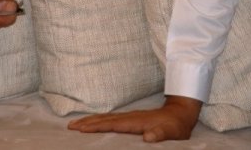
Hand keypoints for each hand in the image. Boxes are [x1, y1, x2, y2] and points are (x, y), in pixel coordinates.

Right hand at [67, 95, 201, 141]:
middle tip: (70, 126)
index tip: (82, 128)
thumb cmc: (176, 126)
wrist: (181, 113)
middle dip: (87, 122)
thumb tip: (148, 137)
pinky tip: (94, 123)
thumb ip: (160, 134)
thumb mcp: (172, 132)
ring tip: (75, 123)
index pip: (113, 124)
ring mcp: (130, 116)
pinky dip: (99, 120)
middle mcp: (130, 117)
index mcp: (137, 122)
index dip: (98, 126)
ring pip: (106, 118)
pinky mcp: (131, 118)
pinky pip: (111, 119)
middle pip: (105, 119)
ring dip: (90, 120)